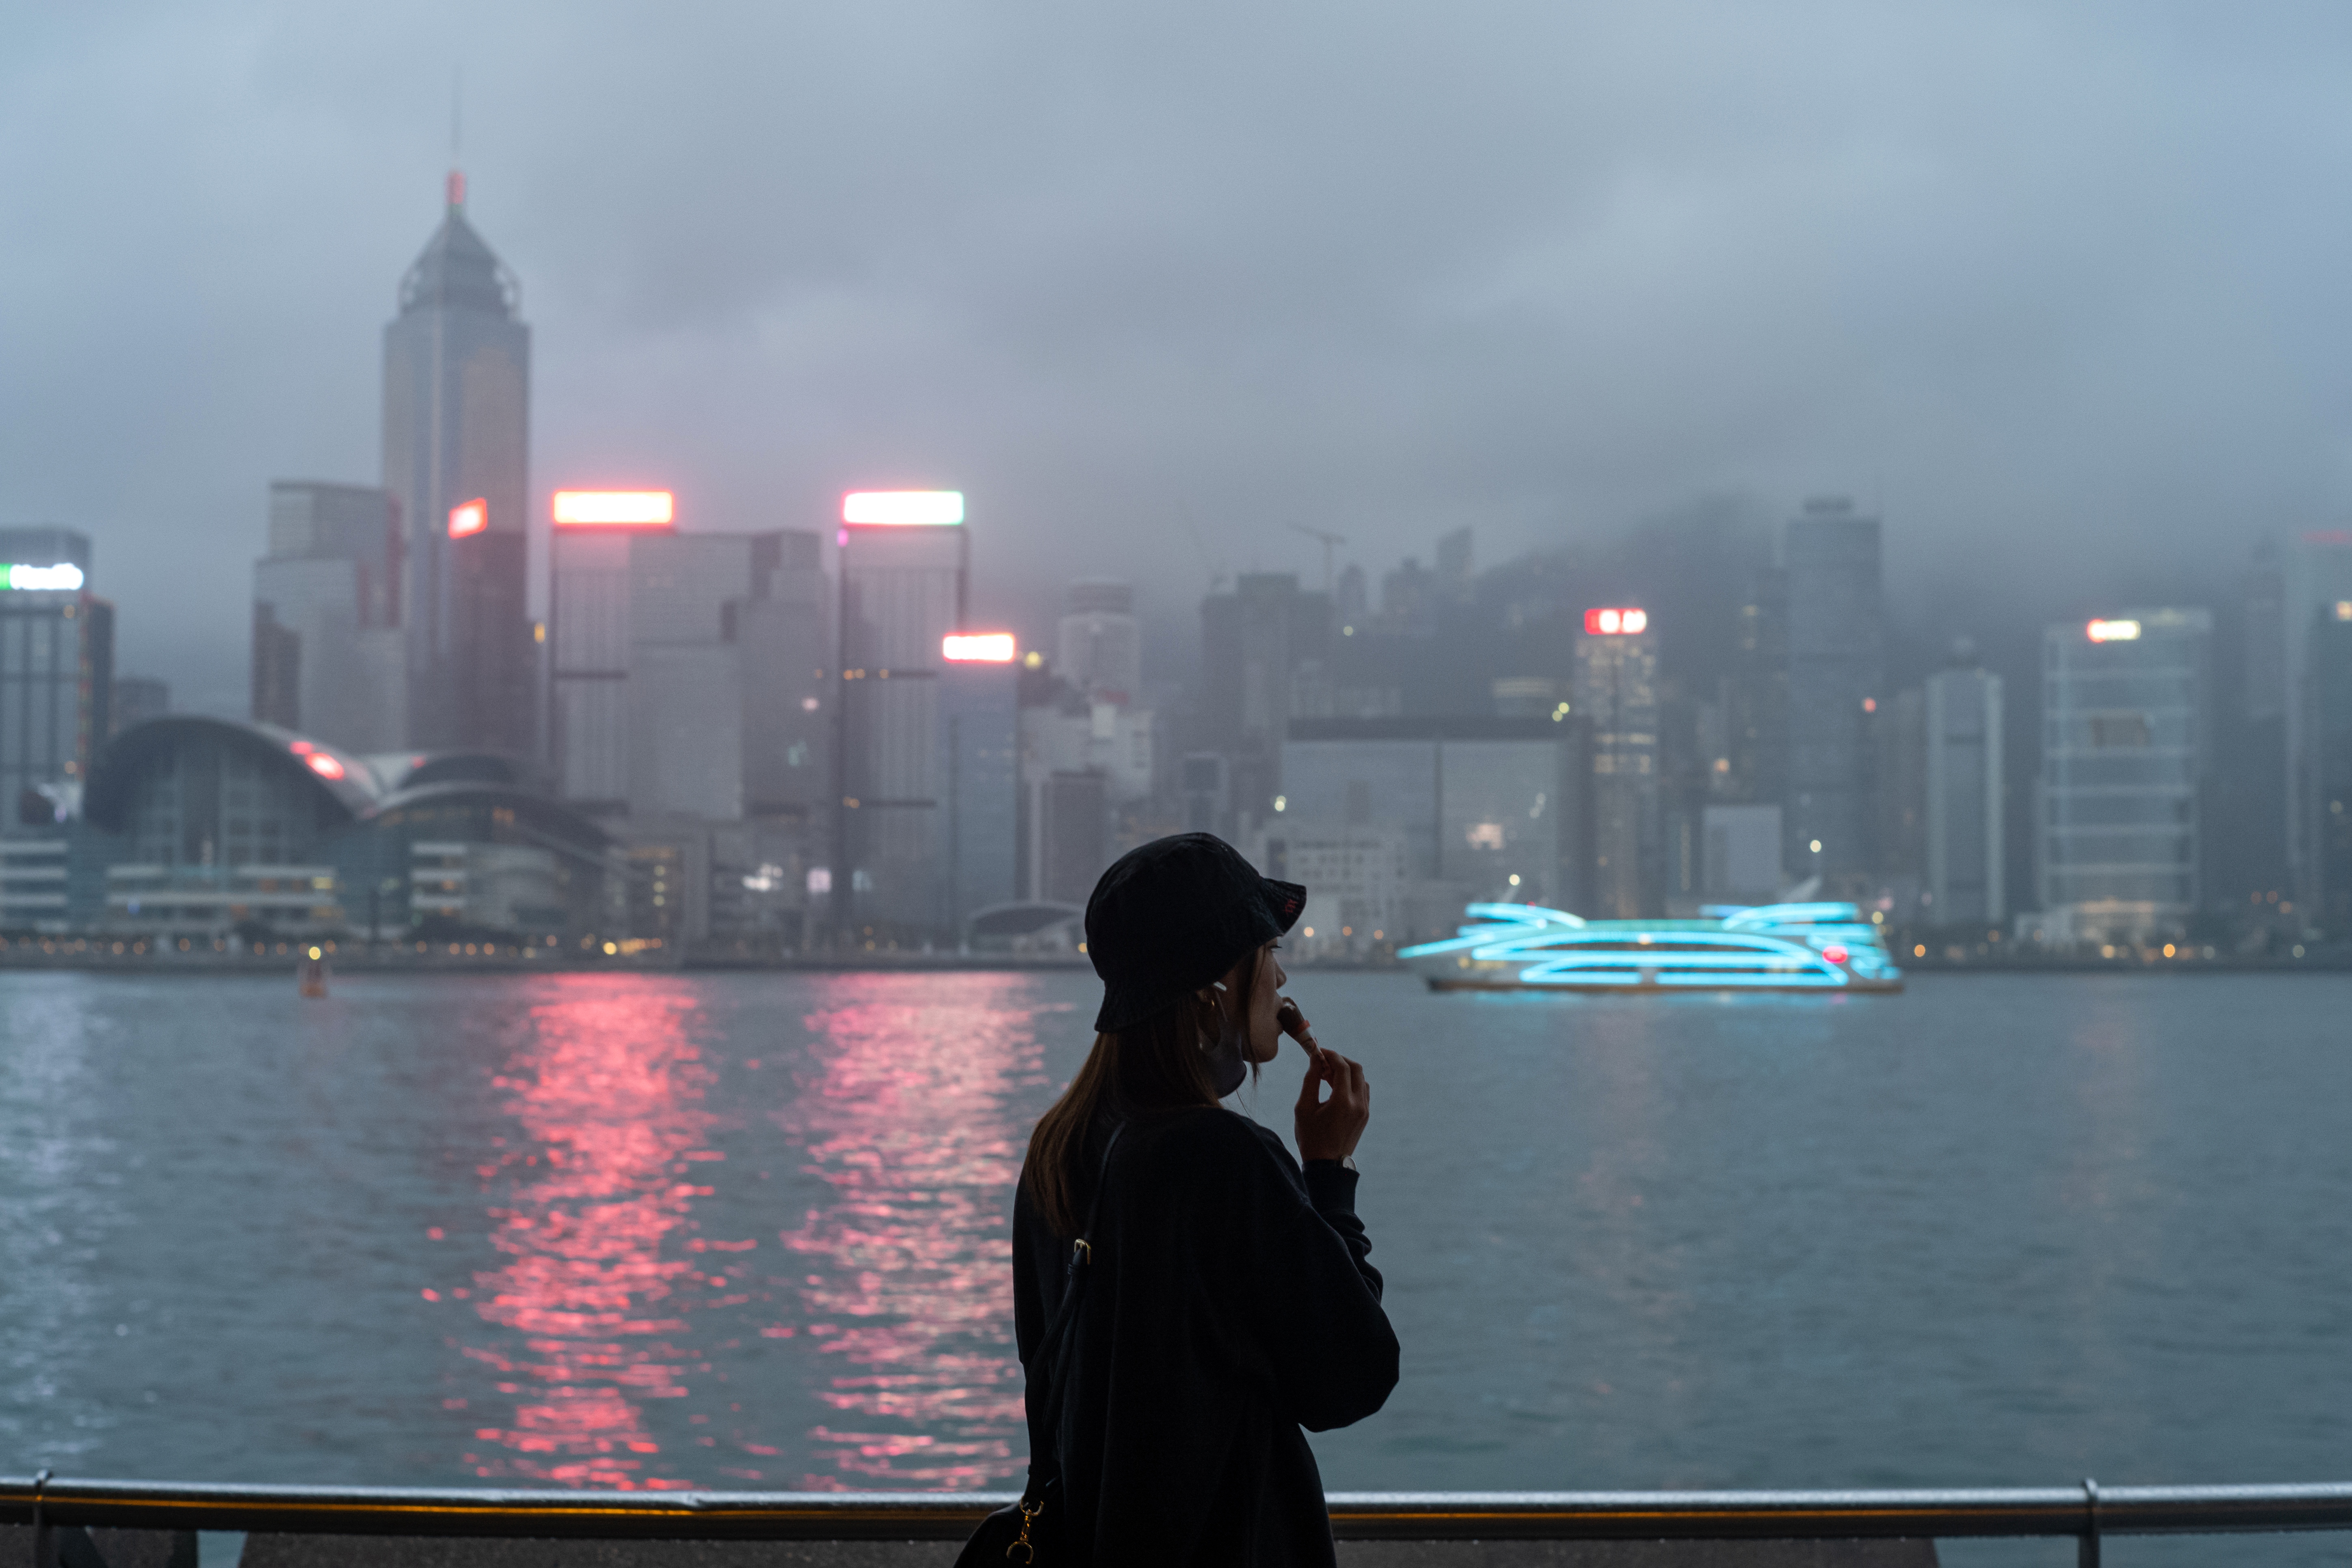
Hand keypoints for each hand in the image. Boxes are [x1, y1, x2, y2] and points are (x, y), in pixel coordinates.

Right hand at [1294, 1045, 1368, 1163]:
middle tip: (1323, 1062)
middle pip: (1356, 1068)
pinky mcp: (1365, 1116)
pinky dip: (1351, 1083)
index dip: (1330, 1055)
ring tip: (1327, 1077)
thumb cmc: (1311, 1138)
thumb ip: (1311, 1080)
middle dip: (1340, 1060)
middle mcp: (1358, 1104)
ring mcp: (1364, 1110)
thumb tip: (1315, 1059)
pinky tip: (1335, 1088)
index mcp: (1342, 1102)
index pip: (1342, 1066)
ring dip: (1346, 1072)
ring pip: (1361, 1079)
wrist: (1327, 1166)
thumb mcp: (1304, 1108)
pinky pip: (1362, 1091)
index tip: (1318, 1051)